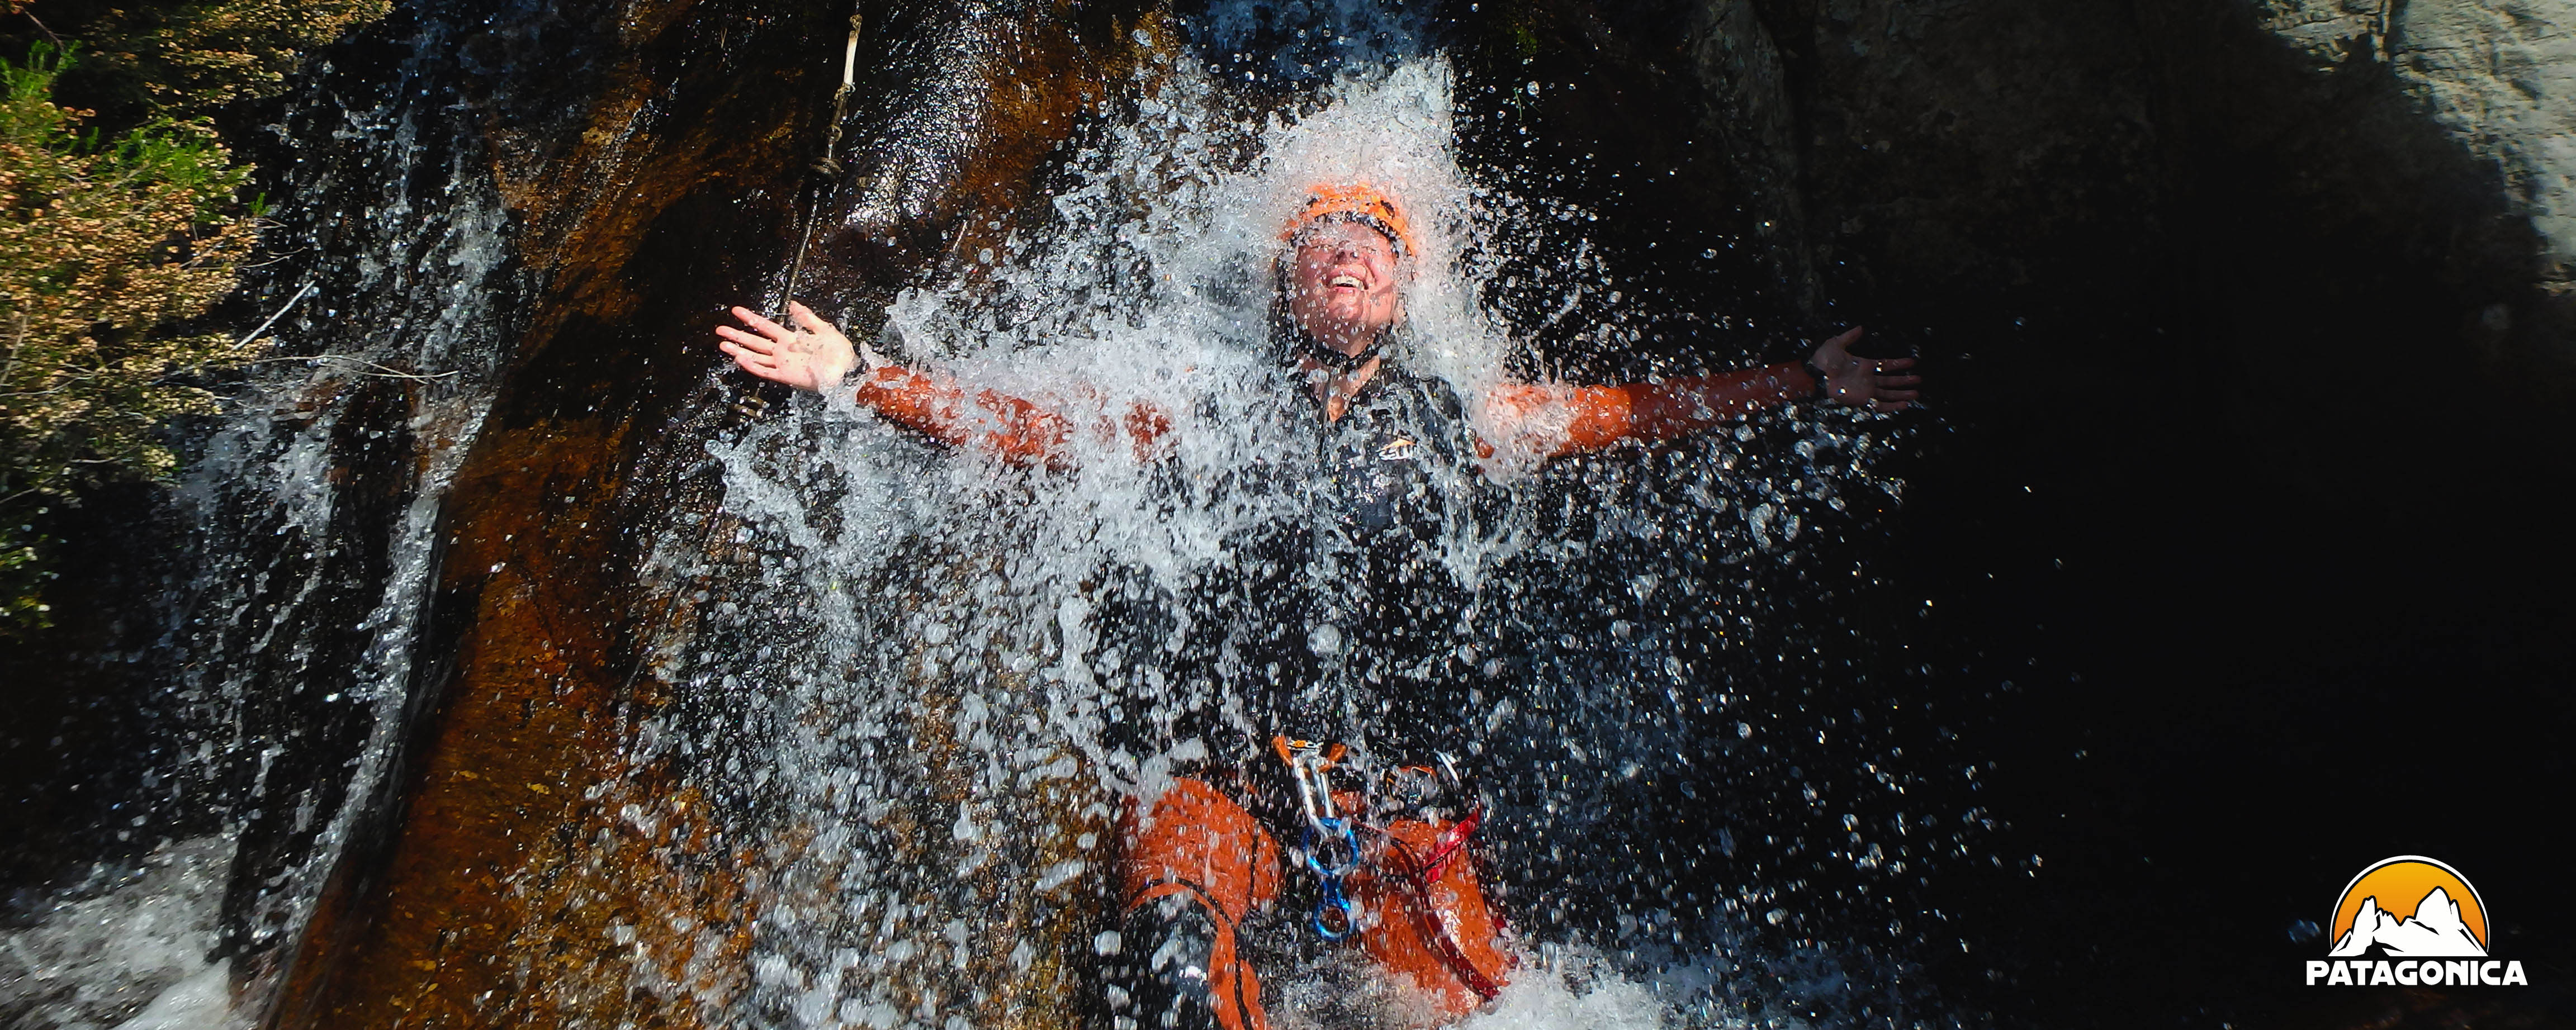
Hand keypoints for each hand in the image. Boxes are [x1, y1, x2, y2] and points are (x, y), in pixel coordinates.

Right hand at [714, 301, 881, 392]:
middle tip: (720, 330)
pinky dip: (752, 365)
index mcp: (790, 338)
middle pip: (755, 341)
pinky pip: (765, 371)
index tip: (736, 311)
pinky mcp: (786, 376)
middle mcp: (783, 351)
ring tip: (723, 344)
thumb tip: (792, 304)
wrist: (846, 370)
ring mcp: (782, 364)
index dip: (750, 318)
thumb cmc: (839, 352)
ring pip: (755, 356)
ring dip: (739, 350)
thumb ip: (806, 318)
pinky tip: (740, 357)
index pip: (765, 327)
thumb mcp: (823, 329)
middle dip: (737, 335)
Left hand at [1809, 326, 1919, 411]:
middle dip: (1904, 382)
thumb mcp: (1837, 343)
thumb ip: (1850, 336)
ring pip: (1889, 394)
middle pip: (1890, 382)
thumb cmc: (1823, 361)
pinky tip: (1904, 405)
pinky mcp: (1863, 400)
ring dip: (1902, 394)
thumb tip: (1861, 327)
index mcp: (1863, 366)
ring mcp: (1866, 391)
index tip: (1912, 362)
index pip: (1885, 366)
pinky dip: (1892, 406)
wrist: (1816, 376)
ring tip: (1916, 393)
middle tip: (1919, 380)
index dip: (1898, 364)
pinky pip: (1880, 405)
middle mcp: (1867, 379)